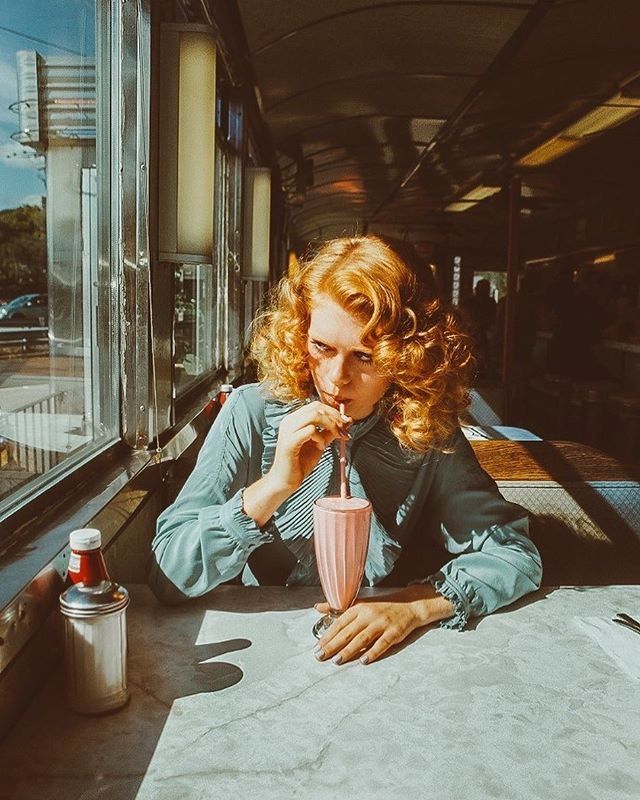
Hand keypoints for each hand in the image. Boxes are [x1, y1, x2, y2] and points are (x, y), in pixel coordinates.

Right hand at [269, 401, 350, 493]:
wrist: (286, 480)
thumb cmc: (301, 462)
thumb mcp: (320, 443)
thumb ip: (330, 432)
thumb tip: (347, 422)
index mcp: (295, 419)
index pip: (316, 406)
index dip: (333, 412)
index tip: (346, 423)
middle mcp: (289, 421)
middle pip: (316, 408)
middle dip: (335, 418)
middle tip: (344, 431)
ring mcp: (288, 430)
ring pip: (314, 415)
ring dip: (330, 425)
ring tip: (334, 437)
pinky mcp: (289, 442)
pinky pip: (310, 430)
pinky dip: (319, 437)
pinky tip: (320, 447)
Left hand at [313, 584, 454, 664]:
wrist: (409, 604)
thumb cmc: (381, 606)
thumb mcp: (360, 603)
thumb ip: (338, 608)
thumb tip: (317, 607)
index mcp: (358, 608)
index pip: (340, 623)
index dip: (327, 635)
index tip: (316, 647)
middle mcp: (369, 614)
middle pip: (348, 632)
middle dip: (333, 645)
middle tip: (320, 656)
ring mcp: (382, 623)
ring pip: (362, 638)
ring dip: (349, 650)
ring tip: (337, 660)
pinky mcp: (394, 632)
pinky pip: (382, 643)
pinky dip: (373, 652)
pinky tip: (364, 661)